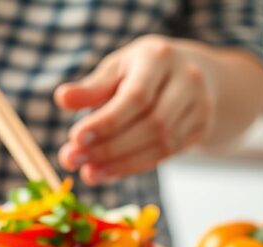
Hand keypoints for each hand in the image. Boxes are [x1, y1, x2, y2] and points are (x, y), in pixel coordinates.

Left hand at [54, 35, 215, 184]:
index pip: (136, 96)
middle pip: (151, 123)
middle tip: (73, 160)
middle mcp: (187, 79)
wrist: (187, 74)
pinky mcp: (200, 128)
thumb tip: (61, 98)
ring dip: (119, 162)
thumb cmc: (139, 70)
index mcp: (159, 58)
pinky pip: (165, 154)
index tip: (75, 138)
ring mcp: (199, 105)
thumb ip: (90, 88)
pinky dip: (132, 166)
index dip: (106, 121)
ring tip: (87, 172)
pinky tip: (106, 173)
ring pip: (161, 143)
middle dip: (109, 147)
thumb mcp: (115, 69)